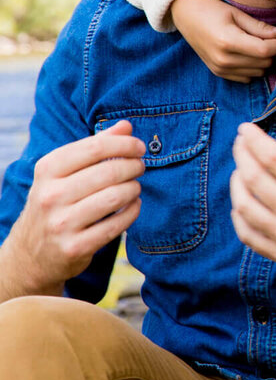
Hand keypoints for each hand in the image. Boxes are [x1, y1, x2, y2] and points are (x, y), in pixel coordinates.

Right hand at [1, 121, 143, 296]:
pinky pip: (117, 225)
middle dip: (134, 166)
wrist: (31, 253)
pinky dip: (132, 211)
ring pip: (115, 197)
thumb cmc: (56, 201)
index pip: (95, 147)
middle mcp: (50, 196)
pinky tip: (133, 205)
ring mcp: (61, 224)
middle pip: (109, 172)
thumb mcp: (64, 171)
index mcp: (47, 170)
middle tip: (140, 167)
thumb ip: (96, 146)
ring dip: (134, 189)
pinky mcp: (75, 247)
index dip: (125, 144)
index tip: (139, 147)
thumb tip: (126, 126)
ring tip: (135, 187)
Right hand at [173, 0, 275, 80]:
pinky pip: (247, 77)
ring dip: (264, 60)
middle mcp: (223, 60)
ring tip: (260, 43)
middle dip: (273, 50)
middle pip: (263, 63)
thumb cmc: (212, 10)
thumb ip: (260, 27)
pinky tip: (250, 53)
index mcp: (227, 41)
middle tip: (274, 36)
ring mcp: (220, 69)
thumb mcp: (237, 14)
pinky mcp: (219, 73)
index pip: (264, 50)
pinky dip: (254, 67)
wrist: (186, 16)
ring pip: (258, 72)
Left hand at [229, 124, 275, 295]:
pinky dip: (239, 217)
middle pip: (255, 179)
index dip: (255, 140)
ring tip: (239, 170)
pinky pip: (248, 236)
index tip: (246, 128)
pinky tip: (241, 203)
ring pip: (245, 207)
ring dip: (236, 183)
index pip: (274, 158)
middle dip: (242, 155)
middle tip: (239, 142)